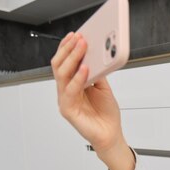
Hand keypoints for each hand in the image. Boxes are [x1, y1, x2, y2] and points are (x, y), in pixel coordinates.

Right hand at [51, 32, 123, 153]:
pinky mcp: (68, 111)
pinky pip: (70, 91)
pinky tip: (84, 69)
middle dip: (69, 49)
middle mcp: (66, 91)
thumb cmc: (105, 113)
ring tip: (82, 47)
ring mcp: (65, 100)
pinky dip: (77, 79)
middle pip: (59, 66)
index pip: (64, 62)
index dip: (67, 47)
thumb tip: (94, 54)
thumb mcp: (103, 87)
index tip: (76, 35)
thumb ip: (97, 72)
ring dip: (73, 58)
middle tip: (79, 38)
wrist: (110, 134)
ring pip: (62, 75)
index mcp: (72, 84)